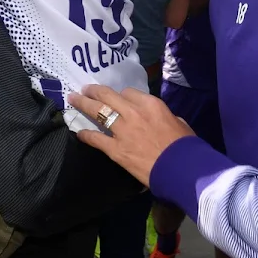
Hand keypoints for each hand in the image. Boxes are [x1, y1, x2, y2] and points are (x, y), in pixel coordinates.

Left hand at [67, 85, 194, 186]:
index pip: (128, 92)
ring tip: (73, 100)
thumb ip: (164, 116)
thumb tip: (158, 118)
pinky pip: (95, 138)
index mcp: (150, 104)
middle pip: (107, 96)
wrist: (180, 168)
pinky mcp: (115, 149)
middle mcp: (133, 112)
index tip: (116, 98)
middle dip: (94, 91)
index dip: (121, 95)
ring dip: (83, 104)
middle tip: (84, 89)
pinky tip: (78, 132)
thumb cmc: (185, 145)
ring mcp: (122, 130)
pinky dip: (85, 134)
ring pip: (97, 112)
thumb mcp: (179, 122)